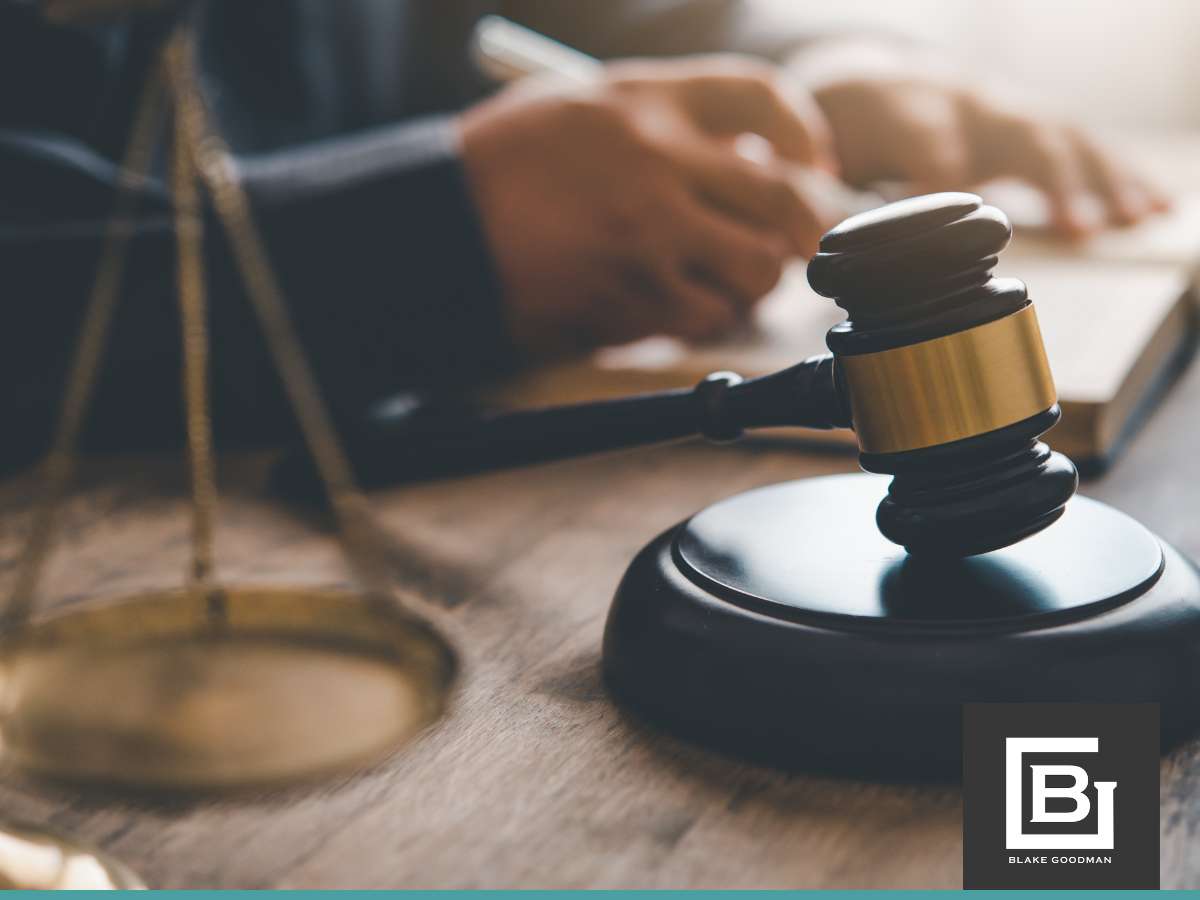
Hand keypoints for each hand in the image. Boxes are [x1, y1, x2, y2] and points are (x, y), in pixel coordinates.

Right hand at [460, 56, 836, 357]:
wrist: (433, 232)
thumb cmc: (496, 171)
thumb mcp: (574, 109)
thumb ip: (657, 122)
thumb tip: (738, 159)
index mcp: (643, 100)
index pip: (761, 100)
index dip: (805, 137)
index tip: (810, 166)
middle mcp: (658, 160)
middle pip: (785, 197)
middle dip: (799, 231)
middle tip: (788, 247)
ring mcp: (650, 233)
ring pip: (756, 270)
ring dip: (748, 283)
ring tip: (713, 279)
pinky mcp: (632, 297)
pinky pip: (705, 318)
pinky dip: (699, 320)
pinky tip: (667, 307)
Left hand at [799, 48, 1168, 236]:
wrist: (866, 82)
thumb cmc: (839, 129)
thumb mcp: (813, 154)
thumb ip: (811, 188)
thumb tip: (802, 229)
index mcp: (901, 113)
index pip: (924, 139)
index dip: (941, 168)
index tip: (957, 207)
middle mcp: (962, 104)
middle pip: (1017, 133)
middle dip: (1054, 177)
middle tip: (1081, 227)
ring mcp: (1002, 111)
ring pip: (1062, 137)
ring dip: (1102, 178)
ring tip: (1136, 217)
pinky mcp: (1027, 124)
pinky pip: (1083, 144)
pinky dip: (1119, 174)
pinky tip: (1154, 203)